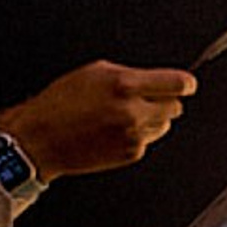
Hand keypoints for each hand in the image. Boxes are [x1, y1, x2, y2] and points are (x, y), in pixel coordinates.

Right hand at [0, 63, 194, 177]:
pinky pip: (148, 141)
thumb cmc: (60, 104)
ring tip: (123, 116)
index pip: (178, 84)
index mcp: (125, 85)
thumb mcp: (93, 73)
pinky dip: (138, 135)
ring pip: (164, 125)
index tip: (185, 84)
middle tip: (143, 100)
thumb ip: (130, 74)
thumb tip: (155, 78)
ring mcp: (134, 135)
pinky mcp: (131, 154)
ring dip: (152, 120)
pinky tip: (115, 131)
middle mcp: (133, 111)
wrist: (41, 138)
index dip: (184, 83)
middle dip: (164, 101)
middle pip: (176, 106)